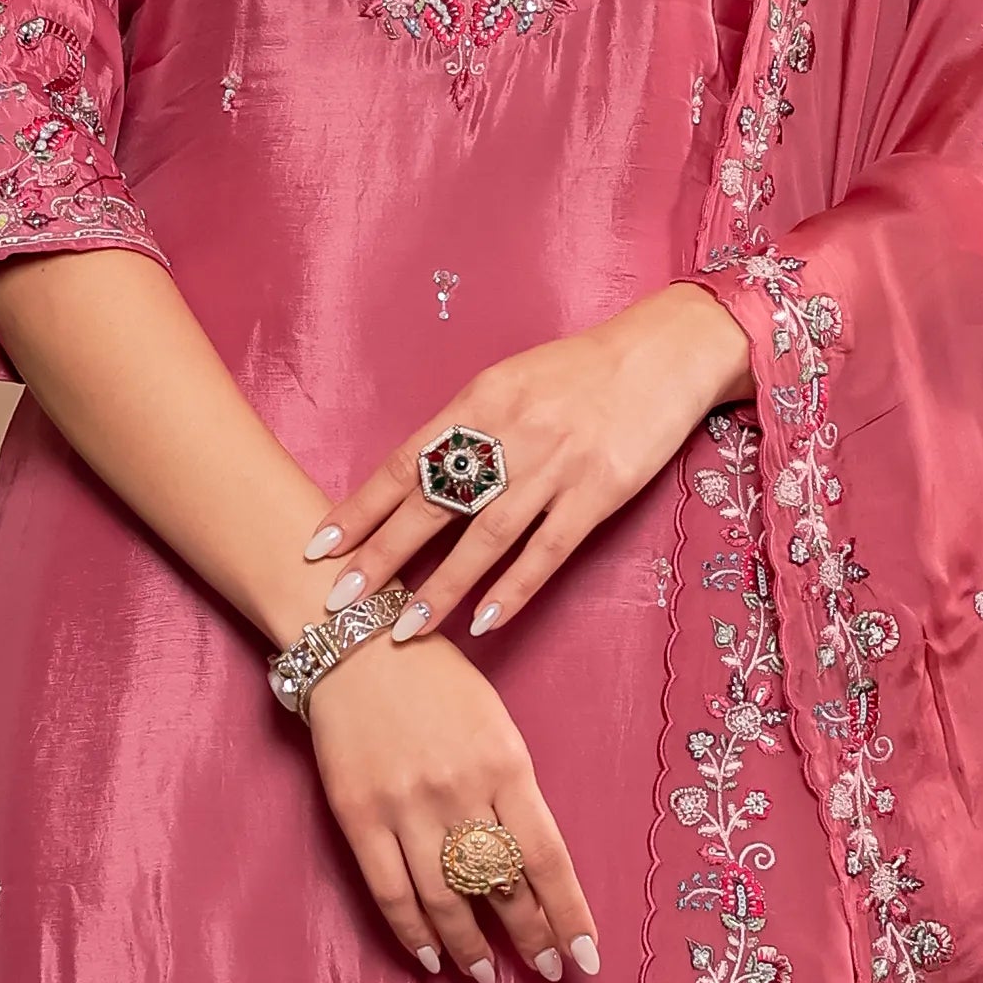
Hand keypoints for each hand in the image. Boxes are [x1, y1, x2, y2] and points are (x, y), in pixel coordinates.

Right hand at [300, 632, 595, 982]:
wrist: (354, 644)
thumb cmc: (435, 681)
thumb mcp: (496, 724)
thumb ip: (513, 791)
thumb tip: (528, 868)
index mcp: (506, 764)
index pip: (548, 859)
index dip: (569, 916)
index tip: (585, 957)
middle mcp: (460, 791)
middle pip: (501, 886)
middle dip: (530, 938)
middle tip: (546, 971)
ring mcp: (406, 806)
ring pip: (445, 900)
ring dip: (471, 947)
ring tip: (486, 976)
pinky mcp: (358, 815)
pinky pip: (390, 890)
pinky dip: (411, 932)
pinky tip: (430, 958)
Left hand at [308, 282, 756, 648]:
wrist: (663, 354)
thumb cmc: (579, 372)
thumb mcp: (510, 383)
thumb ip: (465, 429)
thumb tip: (414, 480)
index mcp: (479, 401)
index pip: (405, 464)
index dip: (361, 509)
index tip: (319, 546)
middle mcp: (510, 434)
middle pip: (433, 505)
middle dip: (382, 556)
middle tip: (340, 600)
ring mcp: (555, 467)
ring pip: (486, 538)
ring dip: (442, 587)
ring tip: (404, 628)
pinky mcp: (598, 494)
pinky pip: (548, 550)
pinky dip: (514, 588)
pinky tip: (485, 622)